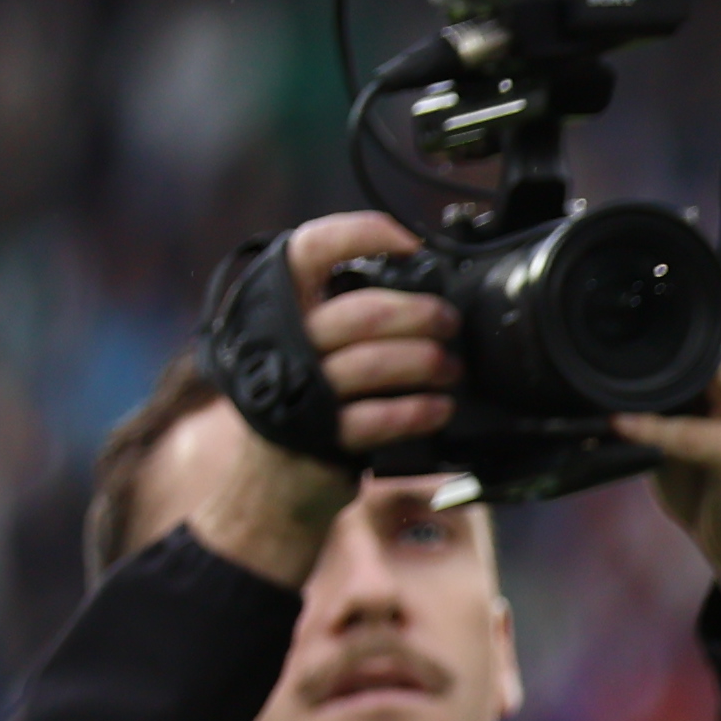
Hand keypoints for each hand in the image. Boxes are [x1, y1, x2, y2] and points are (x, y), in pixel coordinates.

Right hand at [192, 213, 458, 582]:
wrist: (269, 487)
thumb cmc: (306, 405)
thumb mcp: (308, 348)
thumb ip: (345, 313)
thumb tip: (421, 282)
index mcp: (279, 309)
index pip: (307, 249)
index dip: (359, 232)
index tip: (408, 242)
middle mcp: (282, 343)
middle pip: (360, 313)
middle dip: (420, 315)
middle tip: (448, 323)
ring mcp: (297, 391)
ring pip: (371, 363)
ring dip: (426, 363)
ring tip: (451, 368)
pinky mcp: (317, 437)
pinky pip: (376, 418)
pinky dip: (416, 411)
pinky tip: (439, 407)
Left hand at [630, 265, 720, 631]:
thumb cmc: (720, 486)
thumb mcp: (689, 425)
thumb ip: (669, 389)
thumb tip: (608, 360)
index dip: (693, 278)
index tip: (650, 251)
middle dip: (683, 302)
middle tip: (629, 280)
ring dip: (676, 354)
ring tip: (631, 340)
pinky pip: (695, 433)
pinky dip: (656, 427)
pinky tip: (621, 421)